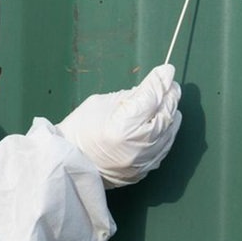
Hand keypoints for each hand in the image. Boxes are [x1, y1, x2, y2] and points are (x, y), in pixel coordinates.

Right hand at [57, 64, 181, 187]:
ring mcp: (144, 162)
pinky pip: (163, 146)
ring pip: (168, 131)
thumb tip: (150, 89)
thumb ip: (128, 98)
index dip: (159, 82)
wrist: (71, 165)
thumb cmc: (79, 131)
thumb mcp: (99, 104)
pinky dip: (166, 131)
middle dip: (168, 95)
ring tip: (168, 100)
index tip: (167, 70)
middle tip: (170, 83)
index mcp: (122, 127)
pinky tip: (165, 121)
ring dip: (170, 112)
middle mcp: (138, 147)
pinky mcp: (145, 170)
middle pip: (164, 114)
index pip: (149, 98)